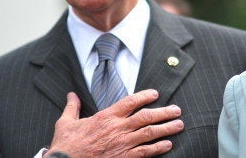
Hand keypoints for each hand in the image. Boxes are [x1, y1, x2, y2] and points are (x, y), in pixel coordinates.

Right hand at [46, 90, 183, 156]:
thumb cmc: (65, 145)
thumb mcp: (66, 123)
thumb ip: (72, 107)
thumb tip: (71, 95)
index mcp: (106, 117)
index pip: (130, 102)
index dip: (145, 96)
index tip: (156, 93)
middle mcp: (117, 128)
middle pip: (146, 116)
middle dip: (164, 112)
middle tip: (177, 110)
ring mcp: (122, 144)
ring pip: (149, 133)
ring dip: (166, 128)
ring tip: (179, 125)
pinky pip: (144, 152)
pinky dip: (157, 148)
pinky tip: (168, 145)